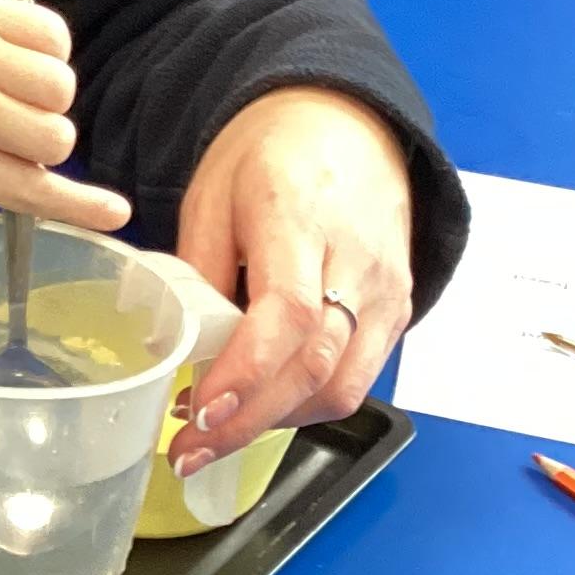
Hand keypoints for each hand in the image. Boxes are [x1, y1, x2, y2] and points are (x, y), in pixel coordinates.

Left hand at [0, 0, 129, 234]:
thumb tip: (46, 164)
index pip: (25, 188)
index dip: (76, 206)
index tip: (116, 214)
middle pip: (56, 137)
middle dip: (52, 139)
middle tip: (19, 124)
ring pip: (61, 86)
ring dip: (53, 92)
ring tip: (19, 83)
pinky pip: (54, 35)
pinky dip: (50, 47)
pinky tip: (22, 49)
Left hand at [168, 88, 413, 471]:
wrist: (346, 122)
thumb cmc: (269, 155)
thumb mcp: (210, 197)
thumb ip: (197, 274)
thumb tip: (175, 352)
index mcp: (301, 218)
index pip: (287, 315)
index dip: (244, 375)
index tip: (197, 413)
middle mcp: (358, 261)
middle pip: (316, 365)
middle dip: (248, 422)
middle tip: (186, 452)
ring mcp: (388, 290)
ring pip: (344, 385)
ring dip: (277, 424)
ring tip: (215, 437)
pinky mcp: (399, 310)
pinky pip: (359, 377)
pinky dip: (307, 405)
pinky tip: (260, 410)